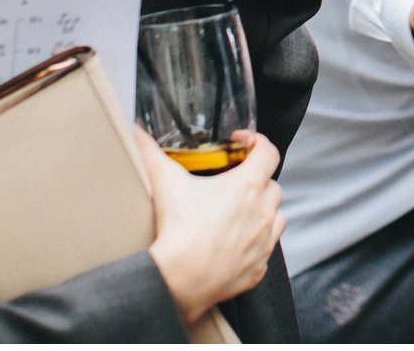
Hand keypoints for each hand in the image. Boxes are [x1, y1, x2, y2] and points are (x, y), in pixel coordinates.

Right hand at [138, 129, 285, 323]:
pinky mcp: (259, 267)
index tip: (243, 143)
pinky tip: (234, 245)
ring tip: (238, 214)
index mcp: (248, 186)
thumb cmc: (179, 230)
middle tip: (233, 185)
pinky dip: (255, 245)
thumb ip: (151, 152)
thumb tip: (137, 133)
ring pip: (276, 217)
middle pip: (271, 185)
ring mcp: (264, 241)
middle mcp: (264, 211)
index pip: (269, 152)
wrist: (180, 279)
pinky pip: (265, 251)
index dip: (258, 143)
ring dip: (263, 212)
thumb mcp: (165, 182)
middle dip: (256, 181)